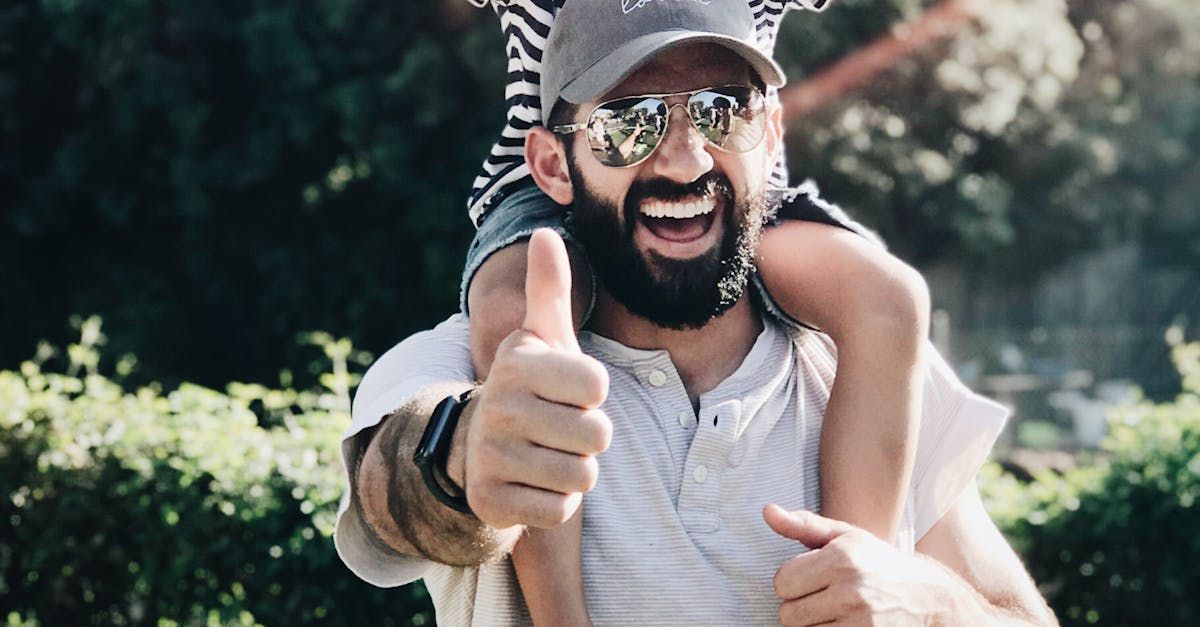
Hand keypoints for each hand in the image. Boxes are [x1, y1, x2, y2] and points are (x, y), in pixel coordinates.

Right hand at [463, 229, 611, 529]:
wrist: (482, 448)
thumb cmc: (533, 388)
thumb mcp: (542, 338)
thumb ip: (550, 289)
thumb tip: (546, 232)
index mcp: (517, 363)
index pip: (598, 386)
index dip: (593, 394)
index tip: (567, 392)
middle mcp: (497, 406)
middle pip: (597, 435)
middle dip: (589, 437)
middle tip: (560, 429)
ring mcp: (490, 456)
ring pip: (582, 475)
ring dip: (575, 471)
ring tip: (548, 454)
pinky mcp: (491, 501)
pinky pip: (560, 510)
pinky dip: (556, 502)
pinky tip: (534, 483)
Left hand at [764, 504, 951, 625]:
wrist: (930, 597)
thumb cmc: (878, 563)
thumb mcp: (845, 537)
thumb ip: (803, 525)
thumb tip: (767, 511)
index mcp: (842, 558)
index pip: (782, 582)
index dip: (791, 582)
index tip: (809, 579)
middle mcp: (851, 590)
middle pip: (788, 615)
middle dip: (799, 608)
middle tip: (821, 599)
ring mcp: (861, 622)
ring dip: (812, 626)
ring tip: (832, 612)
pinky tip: (840, 624)